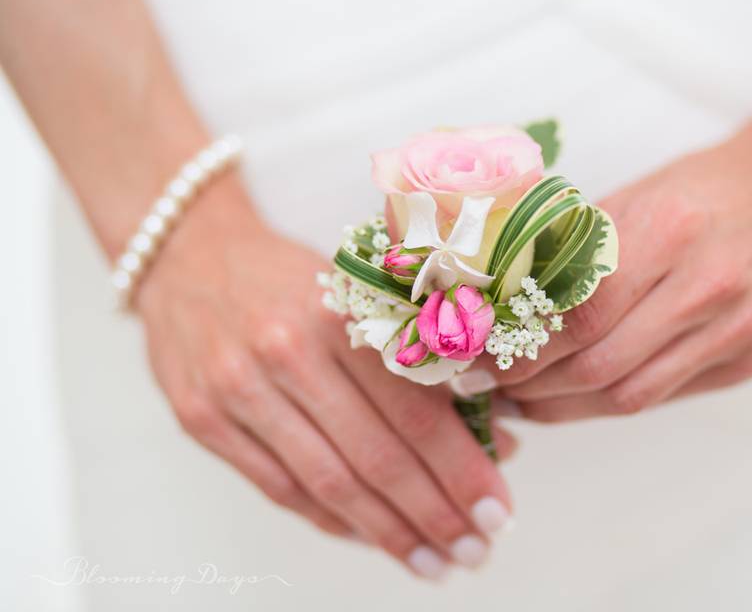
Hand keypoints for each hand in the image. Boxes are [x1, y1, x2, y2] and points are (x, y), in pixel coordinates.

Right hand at [136, 181, 514, 579]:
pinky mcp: (202, 419)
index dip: (461, 469)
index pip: (414, 410)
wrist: (189, 254)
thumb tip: (495, 435)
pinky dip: (333, 521)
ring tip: (433, 562)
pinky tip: (374, 536)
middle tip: (475, 551)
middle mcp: (287, 352)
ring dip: (388, 533)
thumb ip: (426, 360)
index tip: (498, 509)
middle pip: (375, 456)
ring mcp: (238, 389)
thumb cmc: (294, 276)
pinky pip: (280, 489)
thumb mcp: (363, 293)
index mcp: (341, 312)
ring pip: (328, 483)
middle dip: (433, 515)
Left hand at [480, 133, 751, 420]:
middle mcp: (709, 286)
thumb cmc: (705, 189)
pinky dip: (610, 402)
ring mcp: (738, 330)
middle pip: (599, 365)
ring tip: (521, 401)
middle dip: (531, 386)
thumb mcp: (636, 197)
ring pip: (629, 395)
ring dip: (564, 406)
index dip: (522, 348)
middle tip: (488, 386)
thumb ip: (575, 250)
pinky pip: (664, 395)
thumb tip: (497, 295)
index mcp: (669, 232)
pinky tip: (577, 397)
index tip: (479, 358)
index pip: (579, 313)